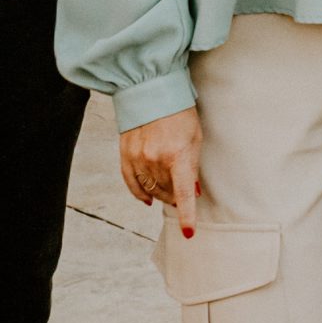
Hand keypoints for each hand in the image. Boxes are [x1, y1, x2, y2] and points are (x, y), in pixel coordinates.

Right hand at [120, 106, 202, 237]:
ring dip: (161, 194)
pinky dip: (140, 194)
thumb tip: (192, 192)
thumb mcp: (195, 137)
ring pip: (150, 190)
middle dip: (176, 196)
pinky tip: (147, 200)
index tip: (189, 232)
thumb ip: (192, 166)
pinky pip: (132, 183)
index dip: (187, 215)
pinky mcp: (125, 154)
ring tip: (169, 191)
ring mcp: (138, 158)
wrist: (152, 90)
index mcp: (177, 154)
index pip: (183, 194)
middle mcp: (155, 159)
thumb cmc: (180, 112)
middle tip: (183, 192)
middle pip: (166, 192)